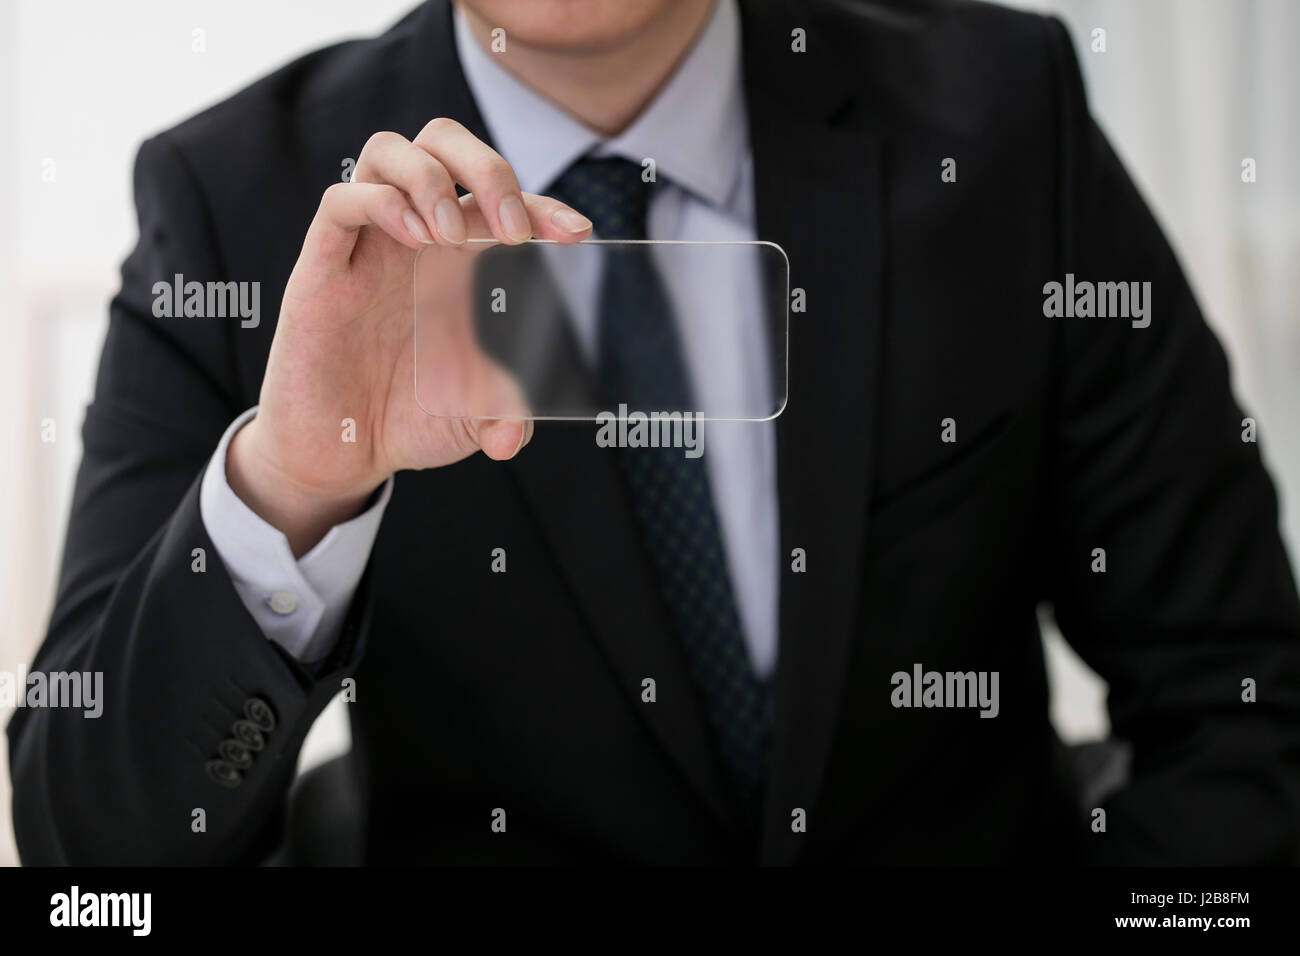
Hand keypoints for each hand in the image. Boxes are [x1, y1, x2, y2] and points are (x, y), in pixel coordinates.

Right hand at [227, 118, 591, 553]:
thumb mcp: (475, 420)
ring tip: (450, 235)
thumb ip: (509, 418)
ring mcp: (367, 246)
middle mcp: (414, 238)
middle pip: (443, 142)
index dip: (544, 203)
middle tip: (512, 229)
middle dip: (487, 167)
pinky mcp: (322, 267)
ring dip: (431, 177)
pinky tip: (413, 240)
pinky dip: (381, 203)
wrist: (341, 455)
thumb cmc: (409, 420)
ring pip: (388, 151)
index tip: (578, 233)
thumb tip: (514, 437)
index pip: (501, 198)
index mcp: (459, 259)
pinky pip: (341, 201)